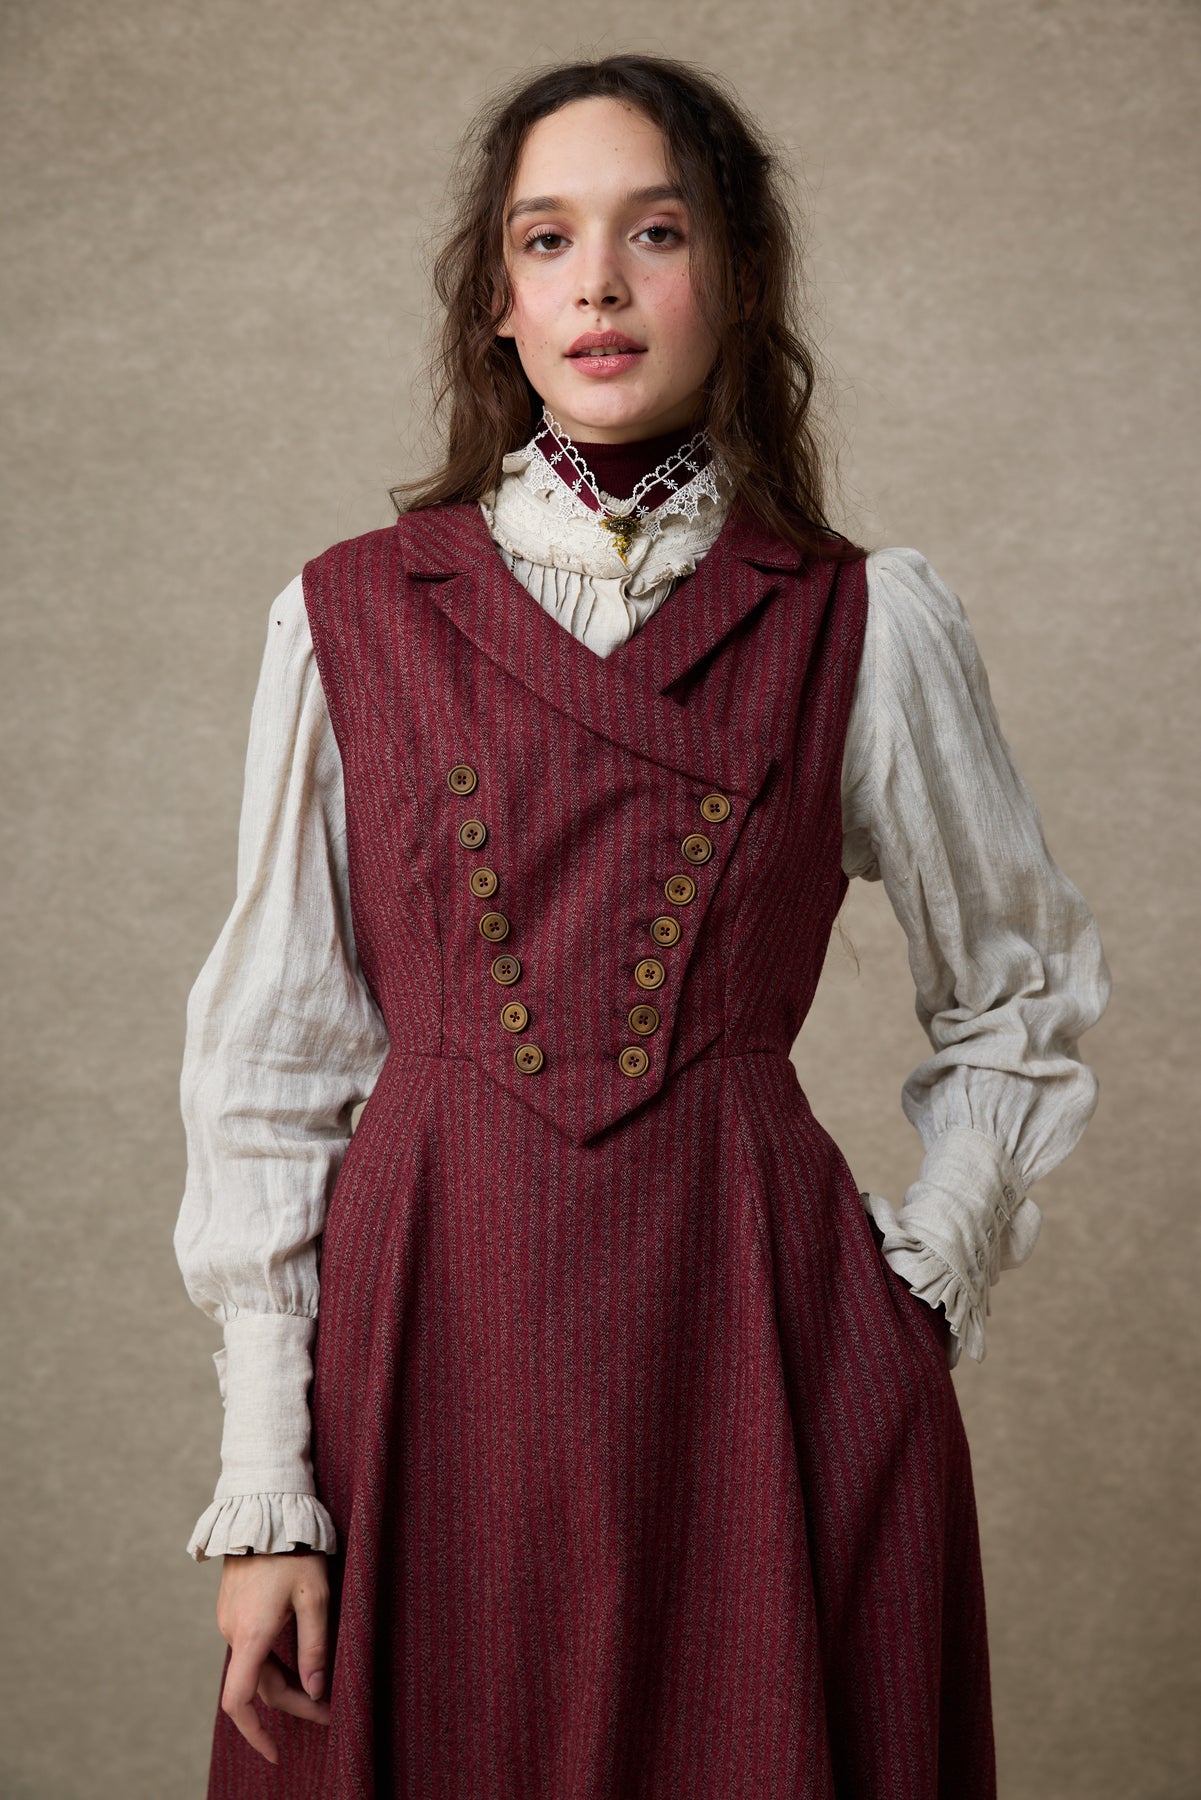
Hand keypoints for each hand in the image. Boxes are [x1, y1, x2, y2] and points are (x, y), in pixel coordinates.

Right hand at [216, 1550, 330, 1763]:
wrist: (264, 1509)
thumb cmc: (294, 1550)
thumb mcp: (315, 1596)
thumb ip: (315, 1646)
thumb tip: (316, 1692)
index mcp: (251, 1634)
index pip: (240, 1702)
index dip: (255, 1734)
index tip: (275, 1754)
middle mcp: (233, 1632)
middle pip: (259, 1688)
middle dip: (294, 1705)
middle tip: (329, 1712)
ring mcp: (229, 1620)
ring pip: (256, 1668)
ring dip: (285, 1686)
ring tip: (320, 1691)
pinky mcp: (233, 1609)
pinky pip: (251, 1650)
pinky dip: (273, 1666)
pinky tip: (297, 1663)